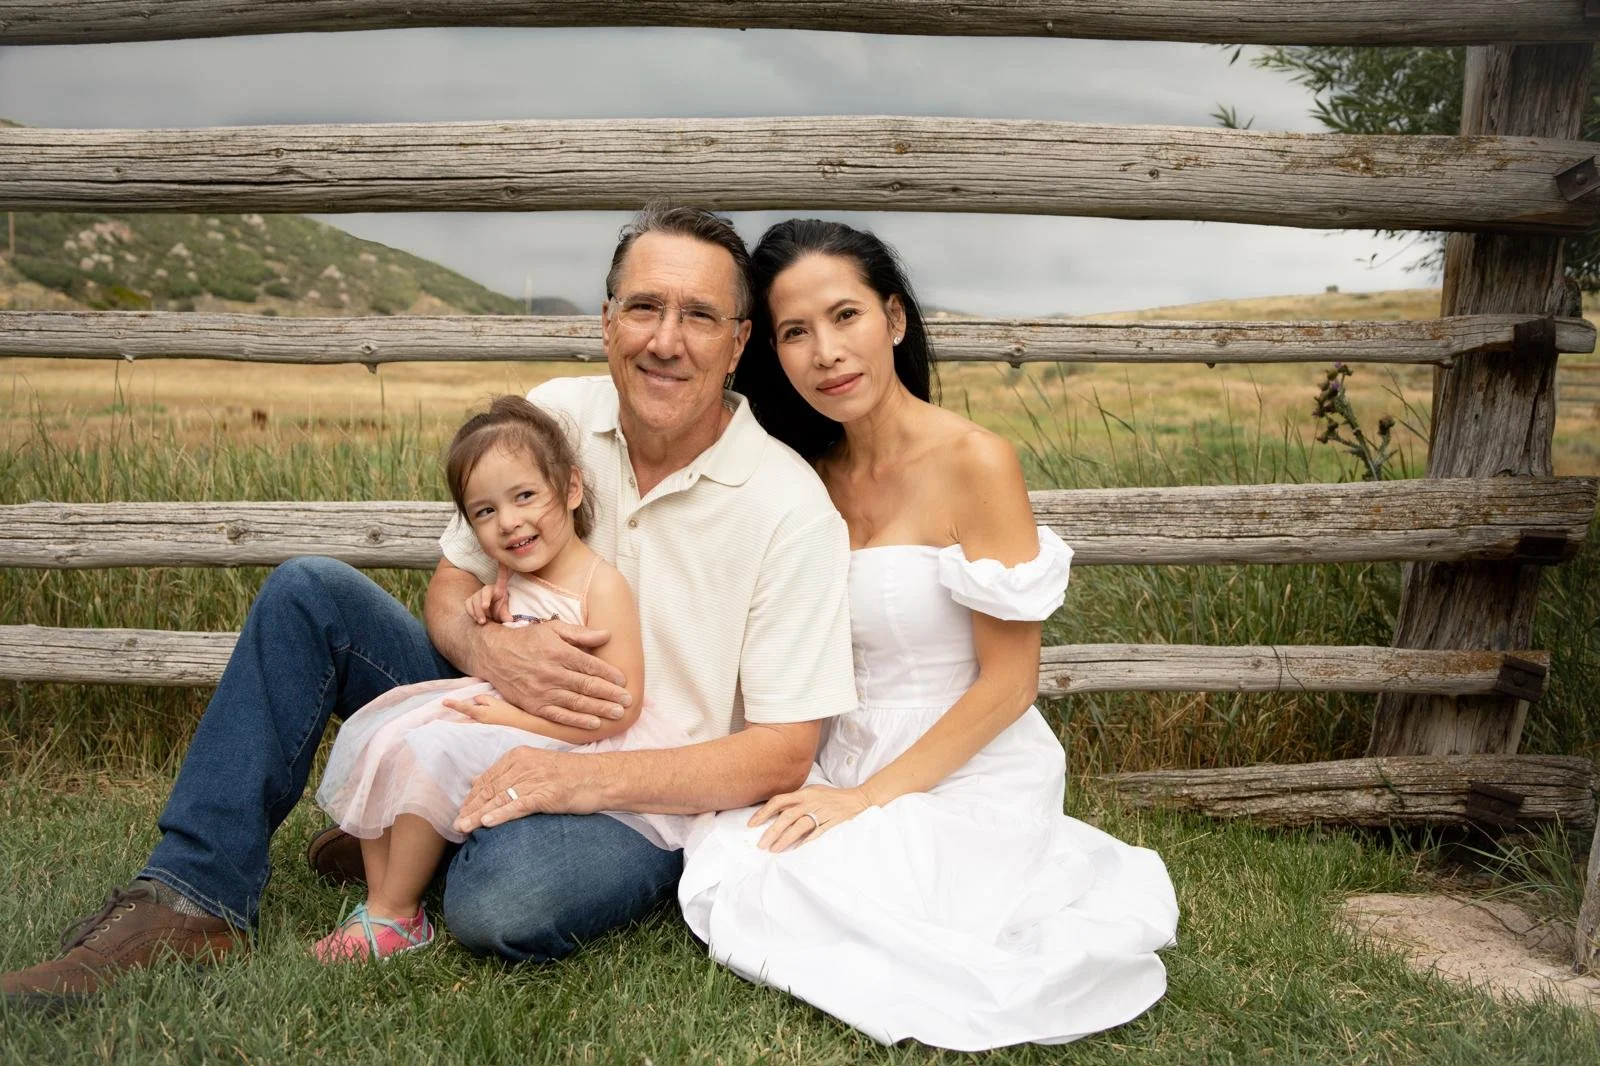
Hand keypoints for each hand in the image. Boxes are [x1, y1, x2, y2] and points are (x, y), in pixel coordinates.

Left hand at [443, 692, 534, 729]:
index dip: (453, 704)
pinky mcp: (485, 729)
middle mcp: (477, 722)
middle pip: (461, 719)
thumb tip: (474, 701)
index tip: (444, 702)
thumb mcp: (494, 701)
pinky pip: (473, 724)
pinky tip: (466, 720)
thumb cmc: (507, 711)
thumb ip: (481, 699)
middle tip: (442, 712)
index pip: (463, 708)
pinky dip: (468, 722)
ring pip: (467, 722)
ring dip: (460, 719)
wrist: (519, 724)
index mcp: (479, 714)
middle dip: (453, 716)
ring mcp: (481, 727)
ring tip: (451, 717)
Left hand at [453, 746, 600, 833]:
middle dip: (471, 808)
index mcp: (520, 756)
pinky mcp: (548, 794)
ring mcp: (536, 778)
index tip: (461, 812)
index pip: (488, 778)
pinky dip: (501, 814)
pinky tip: (487, 823)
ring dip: (479, 814)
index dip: (472, 797)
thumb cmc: (573, 775)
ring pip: (500, 798)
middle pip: (490, 788)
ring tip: (464, 827)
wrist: (603, 777)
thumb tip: (478, 783)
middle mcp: (525, 764)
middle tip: (456, 825)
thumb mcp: (539, 767)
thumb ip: (510, 774)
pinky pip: (519, 805)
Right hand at [465, 566, 512, 624]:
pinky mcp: (470, 601)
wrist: (490, 618)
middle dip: (484, 599)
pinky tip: (476, 619)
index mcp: (499, 590)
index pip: (501, 578)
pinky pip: (468, 604)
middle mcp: (488, 590)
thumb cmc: (500, 612)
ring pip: (474, 599)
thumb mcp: (505, 614)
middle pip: (484, 592)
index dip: (502, 570)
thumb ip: (506, 615)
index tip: (503, 562)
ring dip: (477, 611)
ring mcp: (478, 595)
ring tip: (482, 621)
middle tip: (485, 607)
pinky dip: (471, 612)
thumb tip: (509, 620)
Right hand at [470, 617, 629, 728]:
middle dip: (610, 694)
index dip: (609, 674)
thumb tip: (607, 634)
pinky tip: (594, 724)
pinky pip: (559, 716)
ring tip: (618, 714)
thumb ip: (580, 633)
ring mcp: (542, 691)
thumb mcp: (553, 628)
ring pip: (576, 703)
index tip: (624, 680)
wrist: (494, 655)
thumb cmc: (528, 639)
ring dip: (600, 709)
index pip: (590, 665)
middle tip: (628, 700)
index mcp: (558, 652)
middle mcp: (551, 673)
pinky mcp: (534, 705)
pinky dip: (577, 721)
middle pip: (587, 686)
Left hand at [749, 785, 873, 851]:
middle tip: (761, 844)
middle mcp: (811, 802)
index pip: (778, 801)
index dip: (763, 812)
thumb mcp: (813, 792)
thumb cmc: (832, 797)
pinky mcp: (832, 823)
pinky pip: (816, 834)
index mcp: (804, 793)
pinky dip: (805, 842)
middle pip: (786, 816)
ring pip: (799, 826)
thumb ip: (796, 801)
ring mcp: (822, 812)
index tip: (752, 824)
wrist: (858, 799)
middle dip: (771, 831)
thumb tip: (775, 811)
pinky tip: (796, 850)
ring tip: (774, 850)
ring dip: (785, 839)